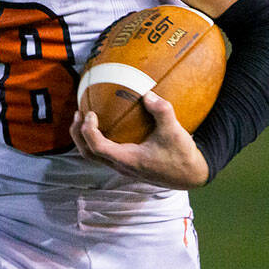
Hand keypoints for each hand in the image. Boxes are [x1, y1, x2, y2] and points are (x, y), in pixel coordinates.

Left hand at [71, 92, 209, 188]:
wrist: (190, 175)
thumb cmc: (181, 155)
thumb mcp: (174, 132)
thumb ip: (162, 111)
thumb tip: (147, 94)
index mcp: (128, 160)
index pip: (97, 147)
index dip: (88, 130)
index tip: (90, 113)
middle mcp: (121, 166)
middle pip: (88, 154)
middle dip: (78, 134)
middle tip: (78, 114)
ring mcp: (124, 167)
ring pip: (94, 156)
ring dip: (85, 138)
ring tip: (85, 119)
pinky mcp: (129, 165)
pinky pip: (105, 154)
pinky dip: (97, 140)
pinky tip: (106, 125)